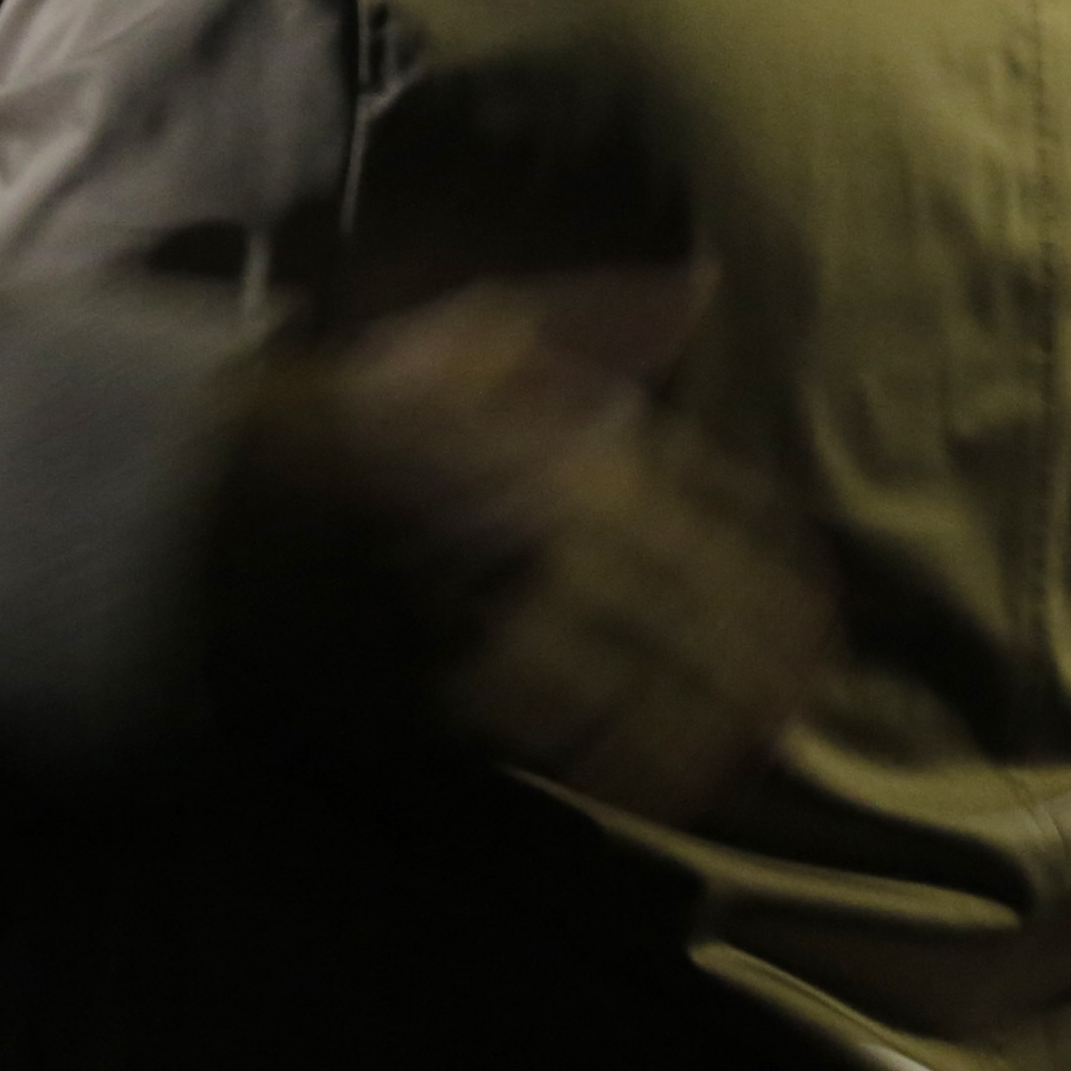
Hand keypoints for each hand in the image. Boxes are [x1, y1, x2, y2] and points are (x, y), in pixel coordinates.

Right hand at [234, 267, 832, 826]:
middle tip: (791, 718)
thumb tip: (698, 286)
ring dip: (682, 727)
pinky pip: (538, 711)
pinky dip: (590, 751)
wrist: (252, 448)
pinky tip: (627, 784)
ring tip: (725, 771)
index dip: (775, 576)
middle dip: (747, 667)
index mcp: (586, 437)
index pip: (715, 512)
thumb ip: (599, 314)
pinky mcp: (453, 638)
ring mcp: (510, 581)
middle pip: (689, 604)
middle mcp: (567, 512)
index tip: (817, 626)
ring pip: (623, 670)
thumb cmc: (384, 384)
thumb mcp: (491, 318)